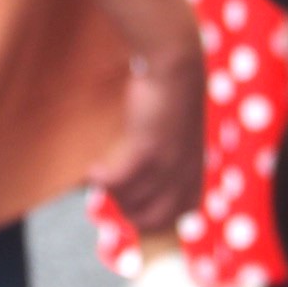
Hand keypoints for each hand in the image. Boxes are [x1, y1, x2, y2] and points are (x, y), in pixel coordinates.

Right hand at [89, 55, 206, 233]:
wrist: (176, 66)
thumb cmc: (168, 100)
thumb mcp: (177, 137)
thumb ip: (169, 163)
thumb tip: (141, 187)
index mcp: (194, 171)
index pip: (180, 215)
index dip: (155, 219)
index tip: (135, 206)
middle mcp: (184, 173)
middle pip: (153, 219)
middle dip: (129, 213)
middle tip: (116, 192)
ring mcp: (168, 163)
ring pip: (132, 201)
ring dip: (112, 192)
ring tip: (103, 172)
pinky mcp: (149, 148)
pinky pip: (119, 180)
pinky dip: (102, 179)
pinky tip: (92, 170)